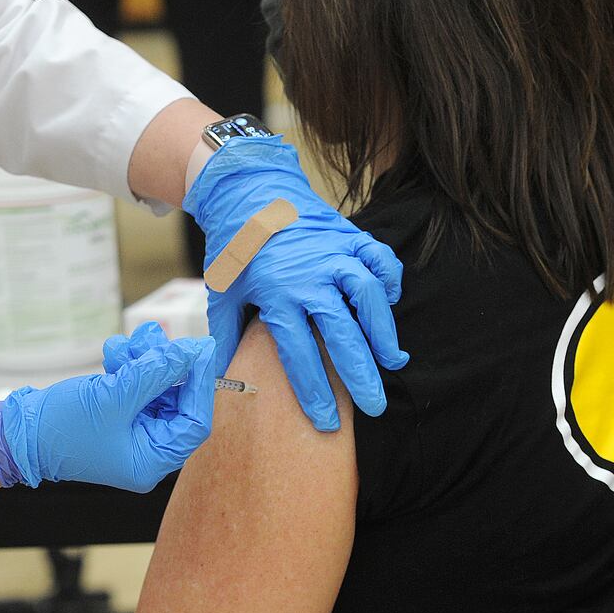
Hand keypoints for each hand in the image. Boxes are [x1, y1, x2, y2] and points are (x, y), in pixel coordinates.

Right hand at [0, 334, 214, 491]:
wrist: (18, 431)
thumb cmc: (61, 427)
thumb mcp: (113, 397)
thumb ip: (155, 372)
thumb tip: (192, 352)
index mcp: (150, 461)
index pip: (194, 422)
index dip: (199, 383)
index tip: (199, 349)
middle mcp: (146, 449)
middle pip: (176, 400)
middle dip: (164, 366)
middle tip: (153, 340)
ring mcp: (132, 430)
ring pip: (155, 387)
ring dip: (143, 361)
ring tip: (126, 346)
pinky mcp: (118, 413)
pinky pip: (136, 385)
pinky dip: (128, 366)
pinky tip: (114, 353)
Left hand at [184, 136, 407, 431]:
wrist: (249, 191)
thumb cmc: (235, 248)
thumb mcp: (222, 292)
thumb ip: (226, 337)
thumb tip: (222, 383)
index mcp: (276, 293)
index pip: (299, 353)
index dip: (314, 391)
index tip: (326, 421)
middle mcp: (310, 275)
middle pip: (342, 332)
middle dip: (360, 374)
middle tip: (374, 406)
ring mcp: (334, 253)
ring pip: (368, 295)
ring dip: (383, 330)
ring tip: (392, 361)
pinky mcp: (350, 235)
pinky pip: (380, 259)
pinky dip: (389, 281)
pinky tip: (388, 304)